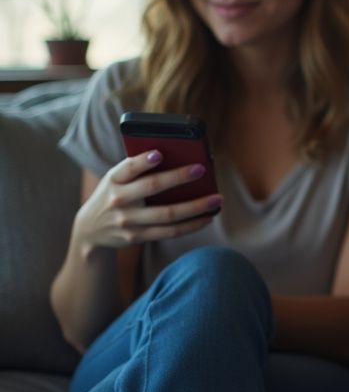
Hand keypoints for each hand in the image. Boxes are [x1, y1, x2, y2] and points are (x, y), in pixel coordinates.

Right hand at [73, 150, 221, 252]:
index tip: (159, 154)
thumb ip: (137, 169)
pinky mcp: (136, 237)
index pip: (127, 168)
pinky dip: (191, 225)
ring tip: (216, 199)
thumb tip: (180, 159)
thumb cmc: (114, 194)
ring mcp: (127, 221)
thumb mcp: (116, 179)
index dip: (142, 162)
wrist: (89, 229)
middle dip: (177, 178)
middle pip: (152, 187)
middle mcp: (118, 200)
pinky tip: (207, 217)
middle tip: (202, 169)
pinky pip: (169, 232)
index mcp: (113, 179)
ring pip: (166, 214)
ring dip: (195, 207)